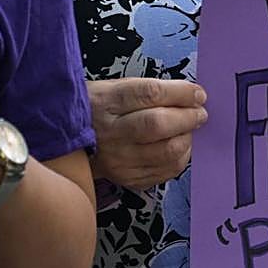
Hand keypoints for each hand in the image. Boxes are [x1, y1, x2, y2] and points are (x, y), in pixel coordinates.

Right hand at [88, 78, 206, 190]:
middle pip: (159, 124)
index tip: (198, 94)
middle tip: (199, 114)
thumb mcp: (114, 89)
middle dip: (188, 117)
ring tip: (186, 130)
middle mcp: (110, 132)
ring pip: (168, 150)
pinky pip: (167, 169)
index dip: (181, 93)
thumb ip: (151, 91)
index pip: (150, 93)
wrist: (68, 144)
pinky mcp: (128, 177)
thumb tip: (191, 95)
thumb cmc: (98, 111)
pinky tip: (177, 146)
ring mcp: (118, 159)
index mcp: (105, 102)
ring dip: (187, 138)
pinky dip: (181, 156)